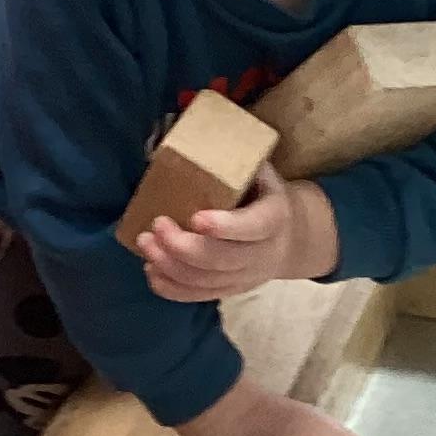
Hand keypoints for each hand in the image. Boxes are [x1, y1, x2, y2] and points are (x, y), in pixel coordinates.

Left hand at [137, 166, 338, 302]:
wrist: (291, 237)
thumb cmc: (264, 196)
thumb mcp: (263, 173)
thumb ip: (236, 162)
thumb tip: (189, 140)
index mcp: (274, 219)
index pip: (252, 227)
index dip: (225, 226)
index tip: (195, 218)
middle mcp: (262, 254)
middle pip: (222, 259)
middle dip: (184, 246)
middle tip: (156, 225)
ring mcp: (245, 277)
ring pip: (206, 281)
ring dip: (171, 265)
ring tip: (145, 242)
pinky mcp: (229, 290)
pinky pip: (199, 296)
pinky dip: (172, 288)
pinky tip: (151, 270)